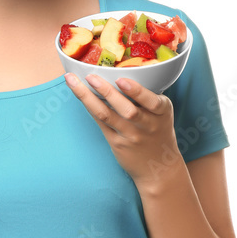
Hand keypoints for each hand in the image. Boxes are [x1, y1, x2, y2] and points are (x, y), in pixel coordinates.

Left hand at [64, 72, 183, 187]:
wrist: (159, 167)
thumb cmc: (158, 132)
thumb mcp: (162, 114)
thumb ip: (147, 97)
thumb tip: (120, 70)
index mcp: (162, 111)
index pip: (151, 101)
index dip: (136, 91)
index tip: (121, 80)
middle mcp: (147, 125)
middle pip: (126, 109)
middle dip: (106, 91)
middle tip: (90, 76)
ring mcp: (131, 136)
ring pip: (107, 115)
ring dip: (89, 98)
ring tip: (74, 83)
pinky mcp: (117, 144)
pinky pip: (101, 123)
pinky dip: (90, 108)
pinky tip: (80, 96)